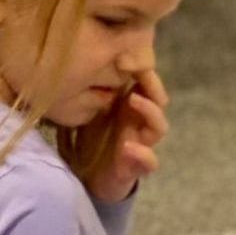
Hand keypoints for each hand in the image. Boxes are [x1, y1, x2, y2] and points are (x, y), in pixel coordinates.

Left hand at [89, 70, 168, 204]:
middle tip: (139, 73)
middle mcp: (139, 124)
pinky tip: (127, 148)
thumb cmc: (89, 142)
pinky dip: (143, 154)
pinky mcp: (138, 167)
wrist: (88, 178)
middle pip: (158, 101)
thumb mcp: (85, 114)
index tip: (129, 55)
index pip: (145, 85)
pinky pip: (151, 161)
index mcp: (129, 109)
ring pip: (159, 127)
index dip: (143, 71)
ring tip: (133, 99)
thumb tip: (77, 67)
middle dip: (152, 87)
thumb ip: (87, 95)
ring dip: (150, 111)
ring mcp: (141, 144)